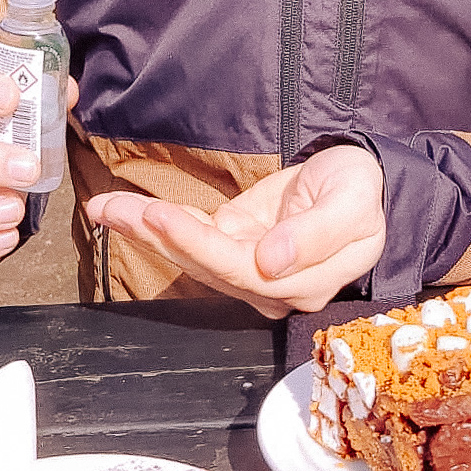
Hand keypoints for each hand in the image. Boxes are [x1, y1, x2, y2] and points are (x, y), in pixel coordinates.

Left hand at [86, 144, 385, 316]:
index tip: (160, 216)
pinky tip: (124, 211)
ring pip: (190, 253)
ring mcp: (249, 269)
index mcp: (304, 282)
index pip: (238, 268)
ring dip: (145, 229)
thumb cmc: (364, 194)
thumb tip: (271, 263)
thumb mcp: (353, 205)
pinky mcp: (236, 245)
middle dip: (154, 235)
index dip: (196, 244)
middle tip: (112, 209)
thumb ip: (317, 235)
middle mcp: (270, 286)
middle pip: (203, 264)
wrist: (365, 184)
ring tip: (105, 207)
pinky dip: (158, 222)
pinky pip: (193, 236)